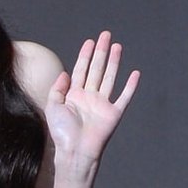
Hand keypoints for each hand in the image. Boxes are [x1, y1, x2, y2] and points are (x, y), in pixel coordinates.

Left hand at [43, 31, 139, 179]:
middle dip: (101, 52)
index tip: (90, 41)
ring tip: (117, 46)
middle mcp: (90, 97)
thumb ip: (57, 88)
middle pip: (97, 69)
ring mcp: (103, 104)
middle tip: (106, 35)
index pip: (81, 70)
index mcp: (75, 95)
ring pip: (110, 78)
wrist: (74, 151)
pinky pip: (124, 97)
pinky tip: (135, 73)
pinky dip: (131, 86)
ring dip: (114, 62)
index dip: (85, 55)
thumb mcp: (52, 107)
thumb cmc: (62, 133)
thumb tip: (65, 72)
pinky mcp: (114, 113)